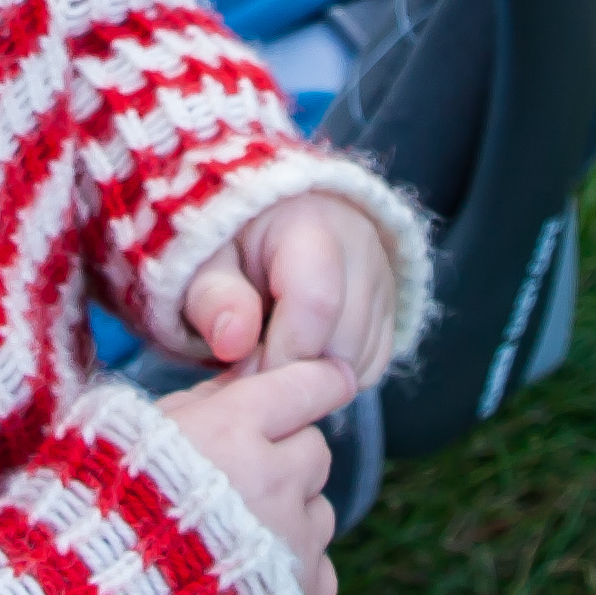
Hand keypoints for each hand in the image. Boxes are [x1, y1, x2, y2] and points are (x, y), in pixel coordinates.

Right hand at [160, 357, 352, 594]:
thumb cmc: (106, 508)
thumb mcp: (138, 432)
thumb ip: (203, 401)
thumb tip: (249, 375)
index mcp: (232, 429)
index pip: (308, 385)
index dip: (316, 381)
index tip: (325, 381)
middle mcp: (273, 479)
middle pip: (314, 448)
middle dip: (287, 457)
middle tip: (243, 479)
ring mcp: (293, 539)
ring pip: (319, 510)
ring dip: (290, 516)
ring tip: (234, 540)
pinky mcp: (303, 593)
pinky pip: (320, 569)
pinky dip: (293, 573)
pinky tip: (251, 581)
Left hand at [182, 193, 399, 383]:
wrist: (269, 221)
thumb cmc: (232, 244)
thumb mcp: (204, 262)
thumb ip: (212, 298)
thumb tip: (233, 341)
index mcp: (310, 222)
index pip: (317, 303)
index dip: (281, 353)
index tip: (245, 367)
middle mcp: (361, 245)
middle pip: (344, 341)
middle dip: (294, 369)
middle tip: (253, 360)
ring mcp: (382, 277)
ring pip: (360, 360)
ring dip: (314, 373)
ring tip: (273, 347)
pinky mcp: (390, 306)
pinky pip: (372, 364)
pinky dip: (335, 373)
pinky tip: (302, 350)